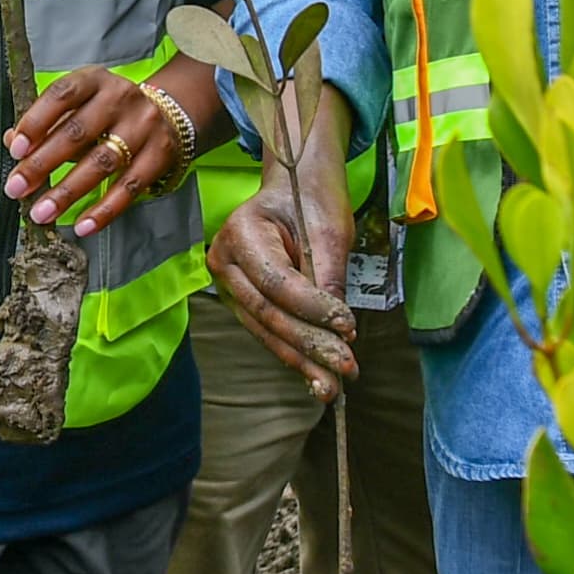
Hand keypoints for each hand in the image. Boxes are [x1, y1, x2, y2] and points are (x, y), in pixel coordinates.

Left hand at [0, 60, 197, 235]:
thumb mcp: (79, 104)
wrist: (168, 113)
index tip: (16, 149)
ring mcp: (143, 126)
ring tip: (42, 213)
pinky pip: (128, 188)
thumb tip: (13, 142)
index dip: (36, 121)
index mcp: (94, 80)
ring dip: (68, 192)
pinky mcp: (159, 155)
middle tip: (17, 189)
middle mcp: (120, 98)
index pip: (62, 95)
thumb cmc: (108, 111)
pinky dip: (104, 211)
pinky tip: (82, 226)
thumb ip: (46, 122)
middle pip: (77, 133)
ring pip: (102, 162)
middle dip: (42, 164)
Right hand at [211, 134, 358, 399]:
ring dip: (302, 359)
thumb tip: (339, 328)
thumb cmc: (312, 199)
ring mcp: (229, 283)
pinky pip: (268, 330)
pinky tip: (316, 377)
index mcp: (241, 231)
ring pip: (265, 329)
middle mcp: (224, 260)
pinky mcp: (242, 300)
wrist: (296, 186)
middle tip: (345, 368)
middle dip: (309, 345)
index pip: (276, 282)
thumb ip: (329, 274)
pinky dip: (294, 354)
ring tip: (331, 387)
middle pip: (267, 313)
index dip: (312, 309)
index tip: (348, 327)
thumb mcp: (329, 229)